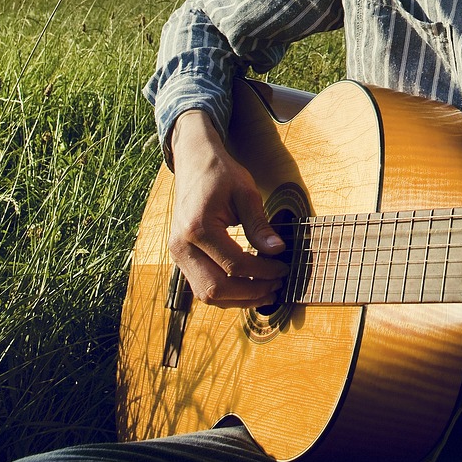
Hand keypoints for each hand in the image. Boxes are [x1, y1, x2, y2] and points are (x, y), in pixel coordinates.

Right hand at [167, 108, 287, 306]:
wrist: (193, 162)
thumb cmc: (219, 173)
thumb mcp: (245, 192)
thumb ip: (259, 224)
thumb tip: (278, 250)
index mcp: (198, 228)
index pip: (234, 265)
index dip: (263, 271)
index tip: (284, 268)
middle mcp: (181, 246)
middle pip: (215, 289)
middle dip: (250, 293)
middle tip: (276, 286)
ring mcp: (177, 254)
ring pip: (206, 294)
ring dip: (237, 299)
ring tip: (266, 292)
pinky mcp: (181, 257)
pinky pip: (201, 285)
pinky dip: (225, 292)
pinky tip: (248, 285)